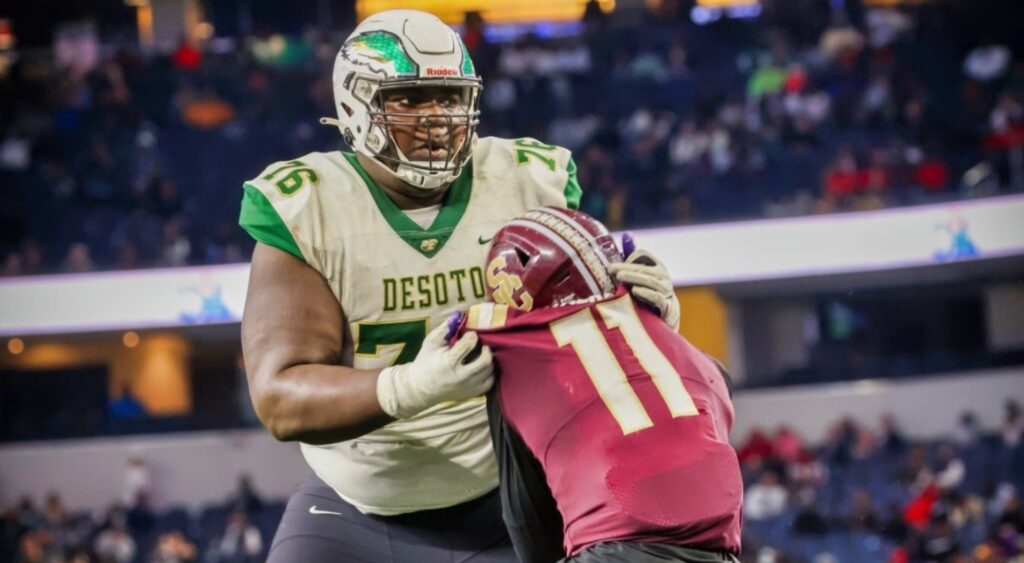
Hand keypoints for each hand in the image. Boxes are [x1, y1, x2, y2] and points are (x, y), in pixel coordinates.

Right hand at [376, 322, 493, 418]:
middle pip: (485, 361)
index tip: (470, 334)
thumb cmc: (426, 362)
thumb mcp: (430, 343)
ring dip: (489, 360)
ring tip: (483, 353)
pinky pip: (490, 383)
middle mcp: (461, 376)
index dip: (472, 336)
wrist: (421, 388)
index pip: (468, 345)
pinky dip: (490, 373)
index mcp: (449, 362)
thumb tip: (459, 315)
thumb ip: (444, 329)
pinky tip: (482, 366)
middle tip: (483, 344)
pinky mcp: (471, 394)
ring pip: (490, 372)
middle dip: (487, 349)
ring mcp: (468, 387)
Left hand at [608, 241, 679, 331]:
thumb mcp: (640, 276)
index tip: (613, 267)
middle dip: (625, 268)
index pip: (642, 254)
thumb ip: (632, 258)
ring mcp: (667, 291)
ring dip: (634, 278)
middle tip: (611, 270)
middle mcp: (663, 276)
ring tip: (620, 277)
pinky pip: (658, 298)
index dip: (628, 258)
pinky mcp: (668, 307)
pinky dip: (647, 294)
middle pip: (643, 268)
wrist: (666, 318)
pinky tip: (635, 291)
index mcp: (655, 265)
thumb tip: (627, 235)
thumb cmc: (648, 294)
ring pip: (650, 281)